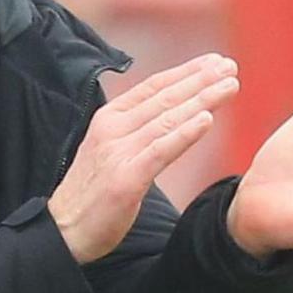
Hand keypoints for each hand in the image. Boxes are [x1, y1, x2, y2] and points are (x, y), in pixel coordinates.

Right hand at [49, 53, 240, 263]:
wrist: (63, 230)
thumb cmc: (92, 194)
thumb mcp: (111, 151)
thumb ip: (136, 132)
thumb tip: (169, 118)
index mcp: (109, 119)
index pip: (152, 87)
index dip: (185, 72)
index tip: (213, 62)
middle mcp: (113, 129)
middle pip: (164, 98)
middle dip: (200, 80)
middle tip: (229, 66)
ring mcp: (118, 152)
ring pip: (167, 119)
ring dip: (202, 100)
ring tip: (229, 86)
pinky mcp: (126, 179)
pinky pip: (161, 150)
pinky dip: (185, 134)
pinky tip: (207, 121)